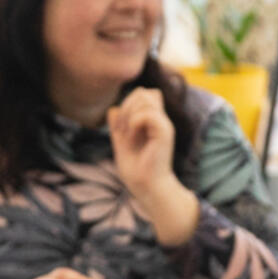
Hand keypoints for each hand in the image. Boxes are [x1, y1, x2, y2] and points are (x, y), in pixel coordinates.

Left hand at [107, 87, 198, 244]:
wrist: (146, 186)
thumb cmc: (136, 169)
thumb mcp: (121, 143)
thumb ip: (117, 126)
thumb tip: (112, 109)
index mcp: (153, 121)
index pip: (144, 94)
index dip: (129, 103)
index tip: (121, 126)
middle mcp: (160, 120)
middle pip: (143, 92)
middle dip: (126, 106)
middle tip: (122, 130)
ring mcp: (164, 125)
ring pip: (145, 98)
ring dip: (129, 114)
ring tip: (127, 134)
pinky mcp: (165, 132)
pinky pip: (147, 114)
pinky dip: (134, 122)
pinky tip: (132, 137)